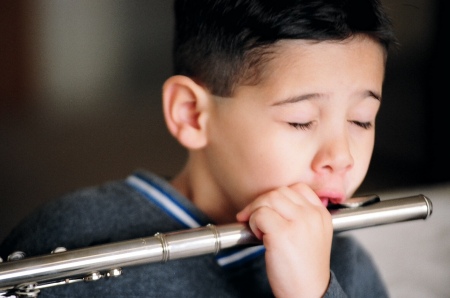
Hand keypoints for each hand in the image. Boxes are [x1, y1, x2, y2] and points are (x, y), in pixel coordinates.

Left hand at [236, 183, 332, 297]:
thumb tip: (268, 201)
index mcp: (321, 215)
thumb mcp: (312, 236)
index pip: (298, 188)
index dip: (278, 197)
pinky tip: (260, 238)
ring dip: (256, 212)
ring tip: (260, 231)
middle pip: (279, 192)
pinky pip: (259, 215)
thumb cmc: (304, 268)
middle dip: (261, 203)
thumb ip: (300, 216)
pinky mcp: (283, 233)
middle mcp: (312, 216)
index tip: (269, 209)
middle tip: (255, 219)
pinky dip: (253, 224)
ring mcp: (299, 223)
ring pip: (268, 199)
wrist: (308, 294)